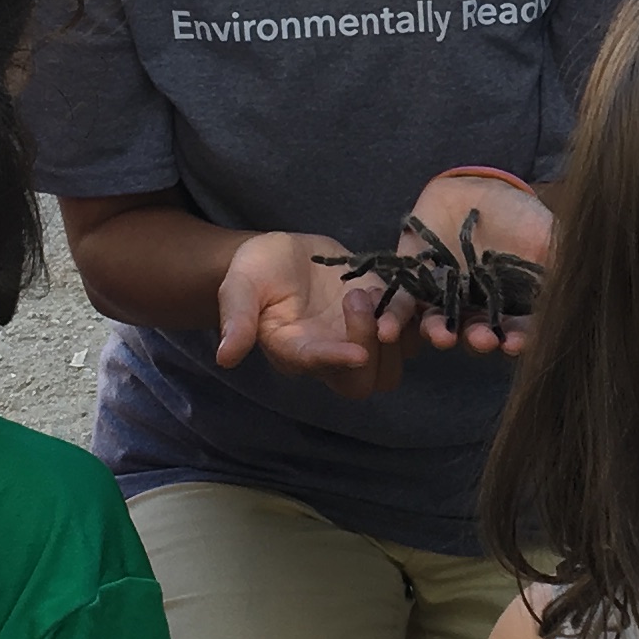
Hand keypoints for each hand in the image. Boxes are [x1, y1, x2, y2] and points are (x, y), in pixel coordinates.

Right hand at [216, 228, 409, 399]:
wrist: (283, 256)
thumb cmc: (256, 271)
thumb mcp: (240, 285)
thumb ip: (236, 318)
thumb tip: (224, 356)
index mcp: (294, 351)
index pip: (318, 367)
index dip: (338, 362)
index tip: (355, 352)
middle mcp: (330, 355)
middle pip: (362, 382)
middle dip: (369, 345)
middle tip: (356, 298)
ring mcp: (359, 340)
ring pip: (392, 366)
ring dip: (394, 334)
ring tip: (368, 290)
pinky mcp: (382, 318)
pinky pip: (410, 334)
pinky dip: (414, 319)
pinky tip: (401, 289)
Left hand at [402, 170, 553, 355]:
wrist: (476, 189)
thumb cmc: (520, 214)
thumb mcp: (548, 234)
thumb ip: (561, 262)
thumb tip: (588, 289)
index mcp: (515, 307)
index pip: (519, 331)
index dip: (519, 340)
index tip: (516, 343)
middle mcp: (481, 312)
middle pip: (480, 334)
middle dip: (480, 340)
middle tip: (481, 341)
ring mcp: (447, 302)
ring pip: (442, 327)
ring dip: (440, 335)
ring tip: (440, 337)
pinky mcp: (415, 287)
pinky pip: (403, 307)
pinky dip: (394, 319)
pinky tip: (385, 330)